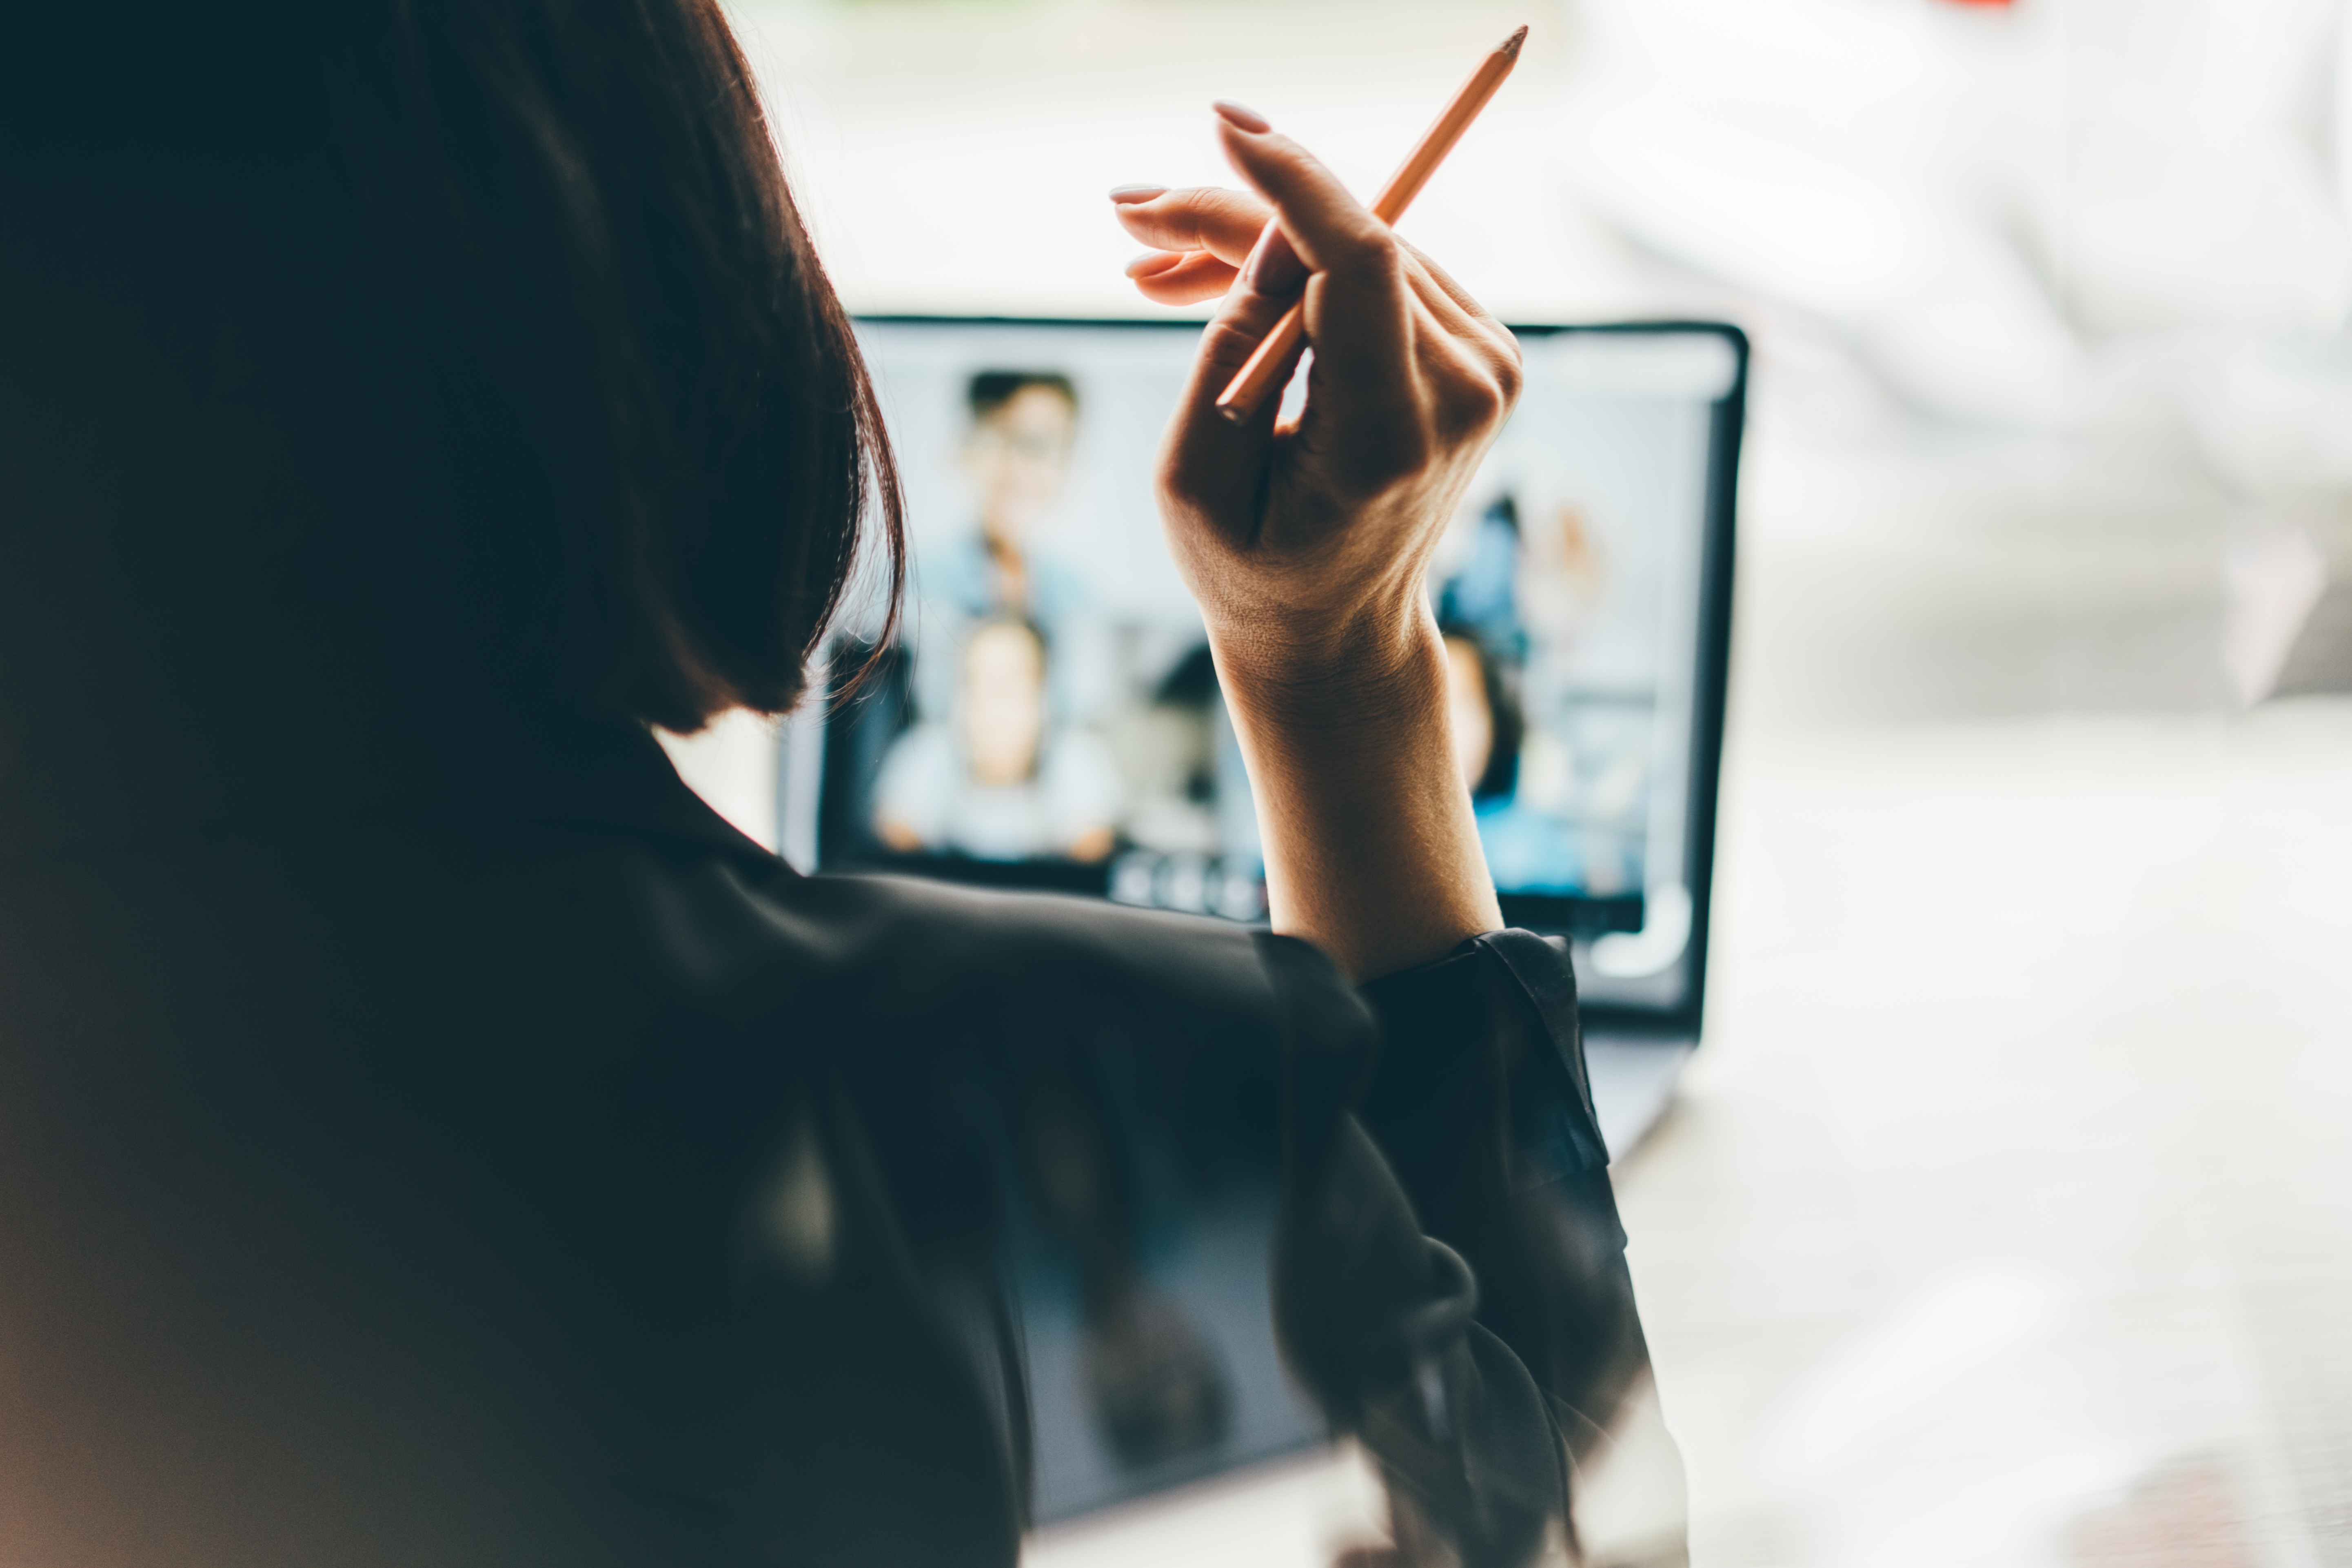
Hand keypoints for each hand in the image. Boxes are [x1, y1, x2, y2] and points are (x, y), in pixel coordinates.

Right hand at [1114, 106, 1522, 687]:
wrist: (1339, 629)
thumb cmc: (1253, 571)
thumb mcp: (1196, 479)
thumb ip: (1228, 350)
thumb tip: (1268, 228)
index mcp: (1395, 436)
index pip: (1363, 264)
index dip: (1294, 184)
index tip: (1226, 128)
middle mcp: (1463, 392)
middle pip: (1348, 246)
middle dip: (1232, 221)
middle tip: (1129, 218)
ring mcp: (1486, 368)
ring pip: (1359, 250)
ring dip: (1255, 248)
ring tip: (1154, 270)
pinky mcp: (1481, 350)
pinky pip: (1379, 273)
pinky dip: (1303, 271)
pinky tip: (1222, 289)